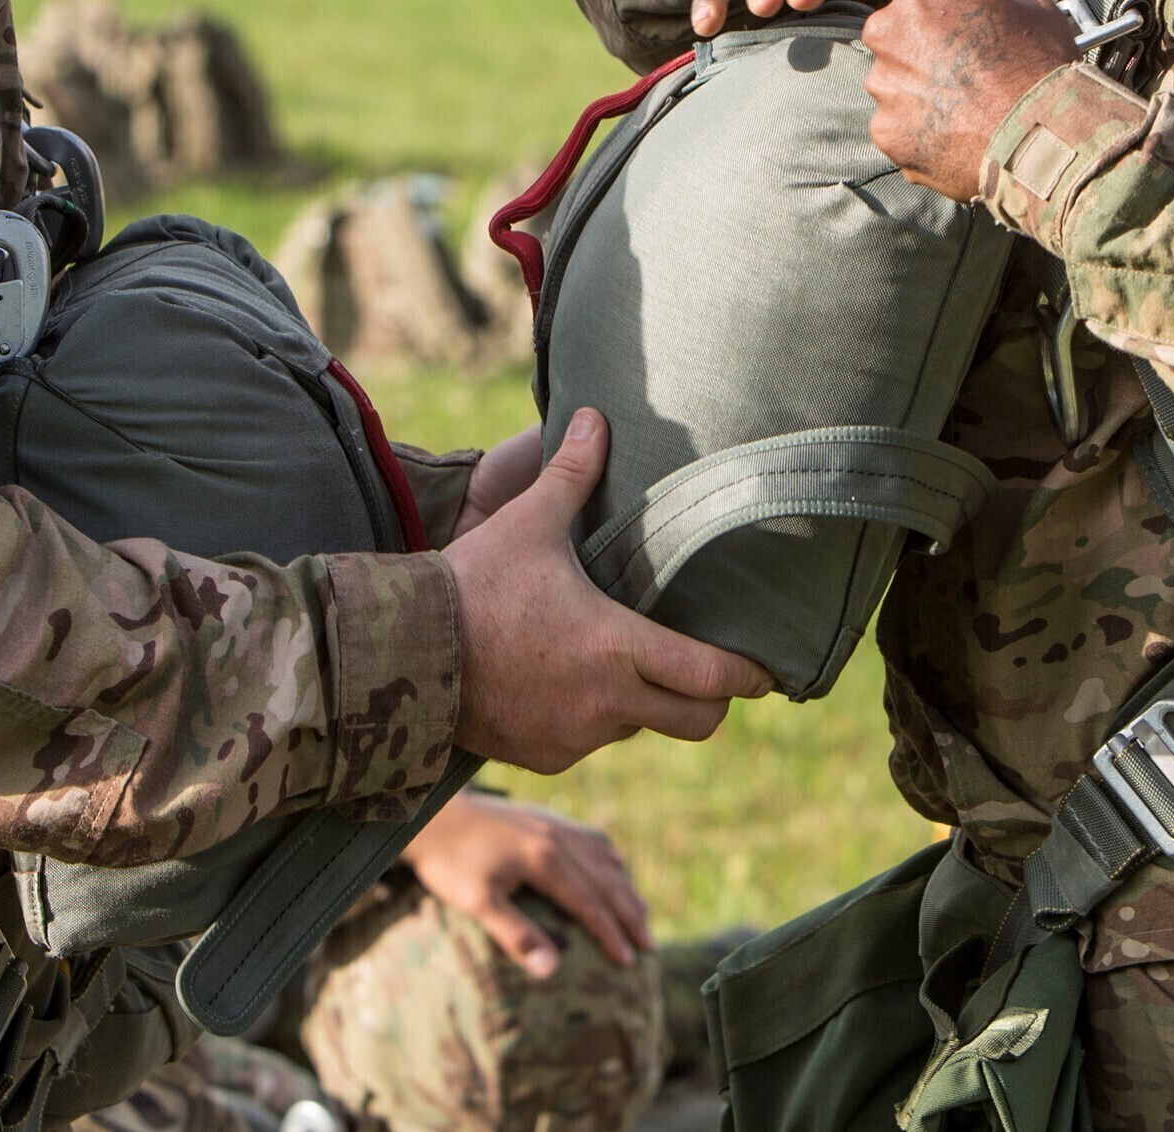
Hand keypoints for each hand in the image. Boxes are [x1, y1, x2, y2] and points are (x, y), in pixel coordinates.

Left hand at [401, 793, 650, 976]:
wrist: (433, 814)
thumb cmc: (450, 864)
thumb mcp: (478, 904)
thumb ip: (517, 936)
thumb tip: (551, 972)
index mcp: (546, 861)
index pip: (591, 904)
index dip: (611, 934)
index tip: (629, 962)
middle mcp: (559, 839)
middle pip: (607, 881)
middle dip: (630, 916)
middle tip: (649, 946)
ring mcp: (555, 825)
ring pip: (605, 859)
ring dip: (626, 889)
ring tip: (642, 916)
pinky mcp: (547, 818)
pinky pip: (592, 838)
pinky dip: (611, 859)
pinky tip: (616, 868)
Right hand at [444, 409, 773, 771]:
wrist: (404, 653)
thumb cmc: (473, 584)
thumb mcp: (528, 523)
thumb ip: (572, 473)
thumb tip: (596, 416)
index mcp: (617, 647)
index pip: (711, 675)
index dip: (748, 674)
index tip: (768, 669)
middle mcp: (607, 704)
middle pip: (697, 721)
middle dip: (713, 700)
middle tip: (713, 673)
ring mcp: (576, 738)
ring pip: (641, 728)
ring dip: (646, 704)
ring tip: (630, 664)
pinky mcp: (545, 758)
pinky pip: (591, 742)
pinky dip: (596, 720)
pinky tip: (573, 683)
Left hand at [862, 0, 1081, 198]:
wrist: (1042, 140)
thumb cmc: (1040, 66)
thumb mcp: (1031, 8)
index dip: (950, 8)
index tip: (972, 27)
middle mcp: (889, 31)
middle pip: (899, 34)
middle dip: (925, 48)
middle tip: (970, 70)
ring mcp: (884, 84)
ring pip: (896, 82)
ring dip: (921, 90)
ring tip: (967, 107)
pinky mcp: (886, 130)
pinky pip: (898, 125)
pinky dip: (921, 131)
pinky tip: (958, 134)